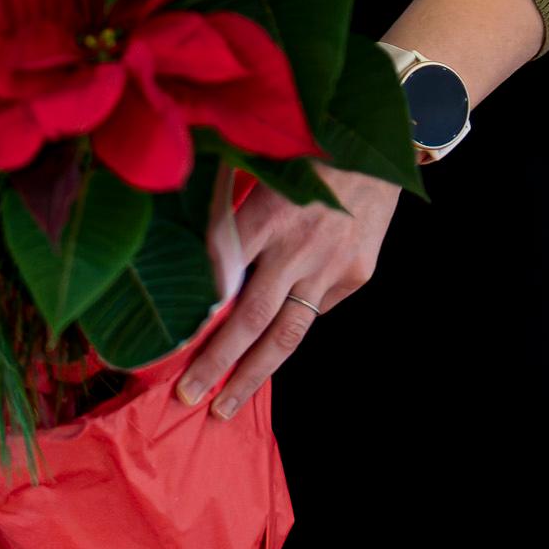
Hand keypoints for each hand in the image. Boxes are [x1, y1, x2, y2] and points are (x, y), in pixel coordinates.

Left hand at [174, 167, 403, 419]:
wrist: (379, 142)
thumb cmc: (304, 147)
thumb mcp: (259, 164)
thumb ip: (228, 210)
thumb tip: (191, 257)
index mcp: (268, 212)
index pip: (222, 272)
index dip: (197, 312)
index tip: (169, 345)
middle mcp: (301, 246)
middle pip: (251, 318)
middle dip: (217, 362)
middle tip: (188, 394)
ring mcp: (333, 266)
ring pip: (288, 334)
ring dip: (253, 375)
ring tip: (224, 406)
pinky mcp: (358, 274)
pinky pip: (316, 310)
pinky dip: (291, 326)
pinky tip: (268, 346)